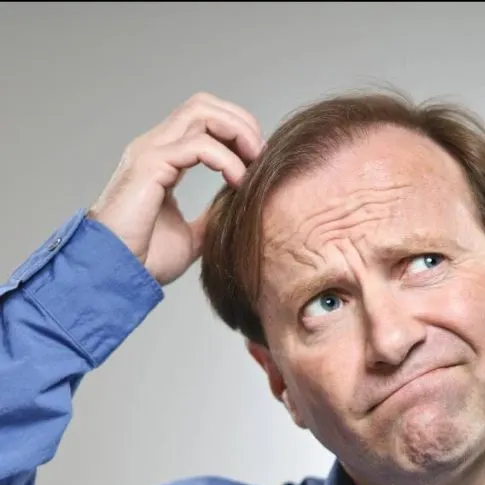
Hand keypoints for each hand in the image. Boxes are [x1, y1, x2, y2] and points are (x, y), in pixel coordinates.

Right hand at [88, 92, 263, 286]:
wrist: (117, 274)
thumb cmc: (145, 257)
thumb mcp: (192, 236)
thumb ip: (211, 218)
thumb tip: (236, 213)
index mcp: (163, 158)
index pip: (203, 119)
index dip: (236, 130)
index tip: (258, 161)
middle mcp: (154, 147)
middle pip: (204, 105)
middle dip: (241, 122)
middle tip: (261, 155)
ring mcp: (150, 152)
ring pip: (201, 112)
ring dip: (238, 132)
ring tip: (255, 163)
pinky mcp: (150, 165)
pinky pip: (199, 145)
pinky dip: (227, 160)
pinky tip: (239, 183)